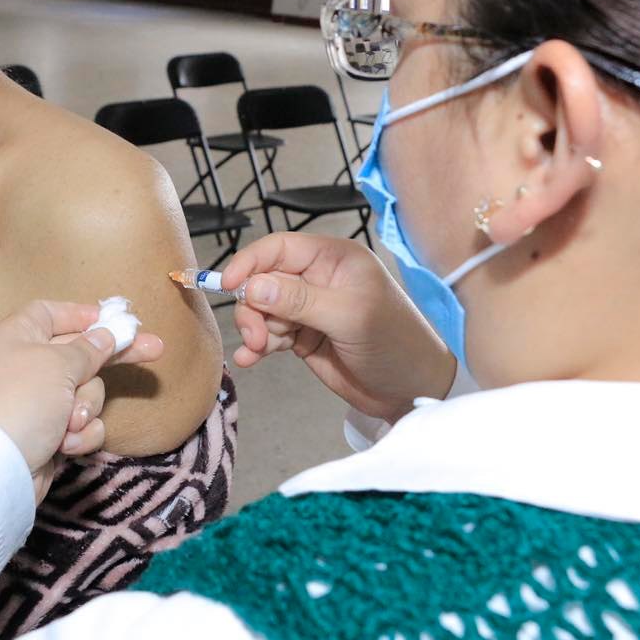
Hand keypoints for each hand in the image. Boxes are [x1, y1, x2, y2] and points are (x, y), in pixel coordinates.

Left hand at [0, 300, 163, 502]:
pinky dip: (79, 434)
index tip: (114, 320)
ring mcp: (39, 402)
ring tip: (70, 422)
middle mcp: (27, 365)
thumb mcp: (58, 364)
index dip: (82, 315)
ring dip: (86, 407)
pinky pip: (81, 424)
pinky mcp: (49, 434)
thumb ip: (87, 348)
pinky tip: (66, 444)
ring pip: (86, 392)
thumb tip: (103, 335)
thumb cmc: (24, 401)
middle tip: (156, 349)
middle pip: (79, 353)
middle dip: (111, 359)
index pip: (52, 313)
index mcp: (19, 336)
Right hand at [221, 233, 454, 423]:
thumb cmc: (395, 344)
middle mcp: (319, 279)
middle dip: (253, 307)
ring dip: (254, 330)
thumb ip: (299, 300)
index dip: (250, 263)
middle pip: (264, 281)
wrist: (412, 391)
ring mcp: (310, 309)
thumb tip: (252, 286)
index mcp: (334, 259)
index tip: (228, 285)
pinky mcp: (304, 336)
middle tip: (254, 335)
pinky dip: (257, 346)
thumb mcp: (348, 317)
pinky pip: (269, 334)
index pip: (279, 248)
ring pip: (262, 310)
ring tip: (258, 351)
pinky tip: (249, 359)